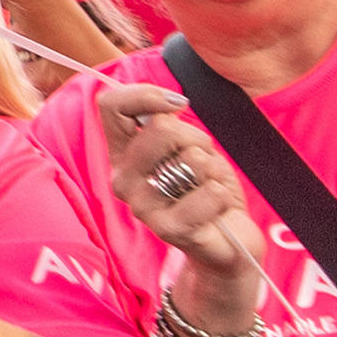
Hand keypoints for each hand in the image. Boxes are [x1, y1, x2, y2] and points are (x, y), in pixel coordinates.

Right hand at [95, 83, 259, 279]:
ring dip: (211, 169)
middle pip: (160, 128)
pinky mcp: (168, 230)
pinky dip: (222, 195)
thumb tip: (171, 104)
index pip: (111, 105)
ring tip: (207, 187)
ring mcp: (142, 207)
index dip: (146, 94)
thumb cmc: (204, 187)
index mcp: (122, 155)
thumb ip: (169, 124)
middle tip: (200, 162)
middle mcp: (123, 180)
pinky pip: (209, 192)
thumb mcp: (188, 146)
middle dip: (195, 138)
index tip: (179, 103)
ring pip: (190, 159)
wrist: (226, 241)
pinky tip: (215, 208)